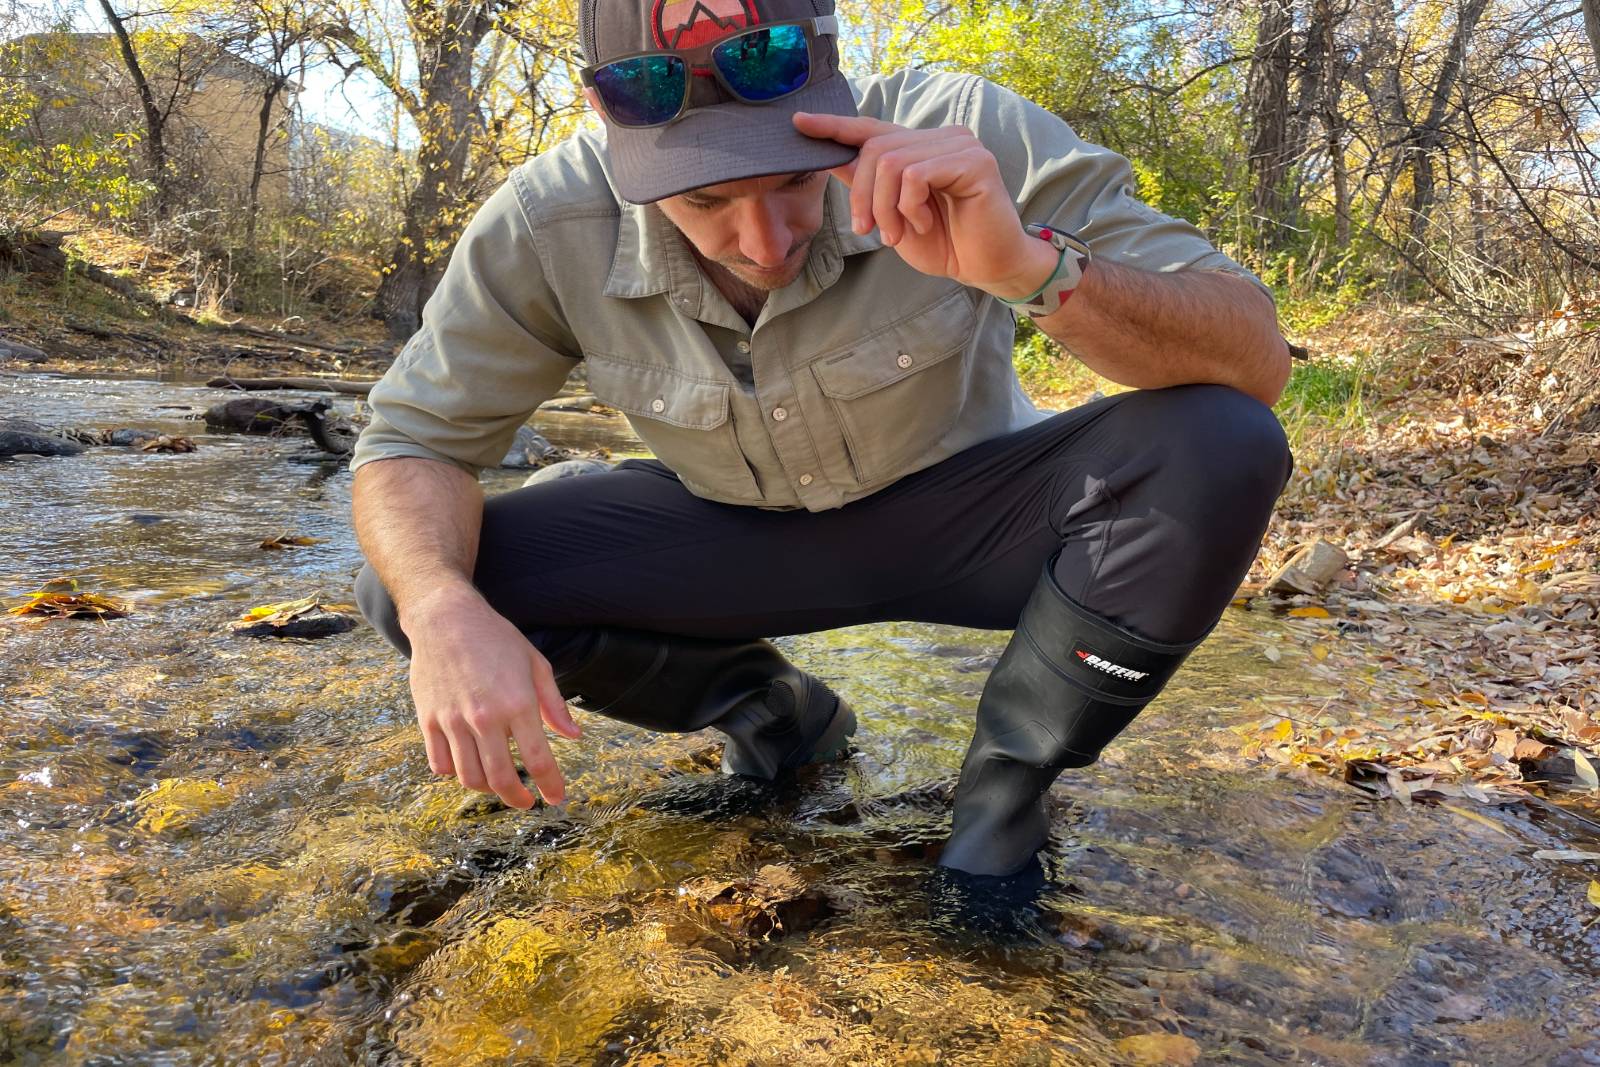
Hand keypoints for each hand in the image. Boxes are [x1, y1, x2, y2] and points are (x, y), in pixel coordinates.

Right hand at [403, 588, 580, 807]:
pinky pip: (440, 764)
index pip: (538, 760)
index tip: (557, 798)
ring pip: (469, 777)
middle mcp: (485, 717)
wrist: (445, 618)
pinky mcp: (428, 720)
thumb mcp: (535, 663)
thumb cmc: (496, 639)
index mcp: (518, 703)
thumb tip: (574, 736)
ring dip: (487, 788)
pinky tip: (468, 765)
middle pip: (501, 779)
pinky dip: (455, 773)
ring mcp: (453, 721)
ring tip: (498, 783)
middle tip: (526, 801)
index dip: (551, 785)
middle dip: (517, 798)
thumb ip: (554, 704)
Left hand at [792, 112, 1053, 297]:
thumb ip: (868, 186)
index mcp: (919, 148)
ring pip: (891, 162)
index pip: (871, 128)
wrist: (986, 267)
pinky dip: (909, 206)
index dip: (834, 126)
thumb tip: (832, 159)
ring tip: (898, 234)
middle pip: (875, 148)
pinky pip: (916, 174)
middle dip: (862, 195)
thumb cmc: (945, 244)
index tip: (799, 123)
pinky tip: (925, 223)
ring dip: (884, 207)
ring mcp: (959, 145)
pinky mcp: (973, 161)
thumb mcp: (893, 216)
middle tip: (867, 231)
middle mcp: (940, 138)